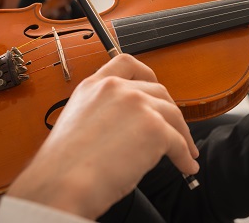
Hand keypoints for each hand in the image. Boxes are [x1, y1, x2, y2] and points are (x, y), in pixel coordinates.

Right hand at [6, 54, 198, 218]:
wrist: (62, 185)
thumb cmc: (63, 167)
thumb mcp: (77, 122)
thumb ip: (103, 113)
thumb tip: (128, 127)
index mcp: (93, 86)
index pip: (126, 64)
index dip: (145, 74)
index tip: (155, 85)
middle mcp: (116, 89)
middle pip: (158, 92)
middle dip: (169, 112)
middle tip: (174, 129)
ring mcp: (137, 105)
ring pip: (173, 115)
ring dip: (182, 135)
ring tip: (186, 153)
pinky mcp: (154, 128)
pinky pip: (178, 142)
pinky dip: (185, 156)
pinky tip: (186, 167)